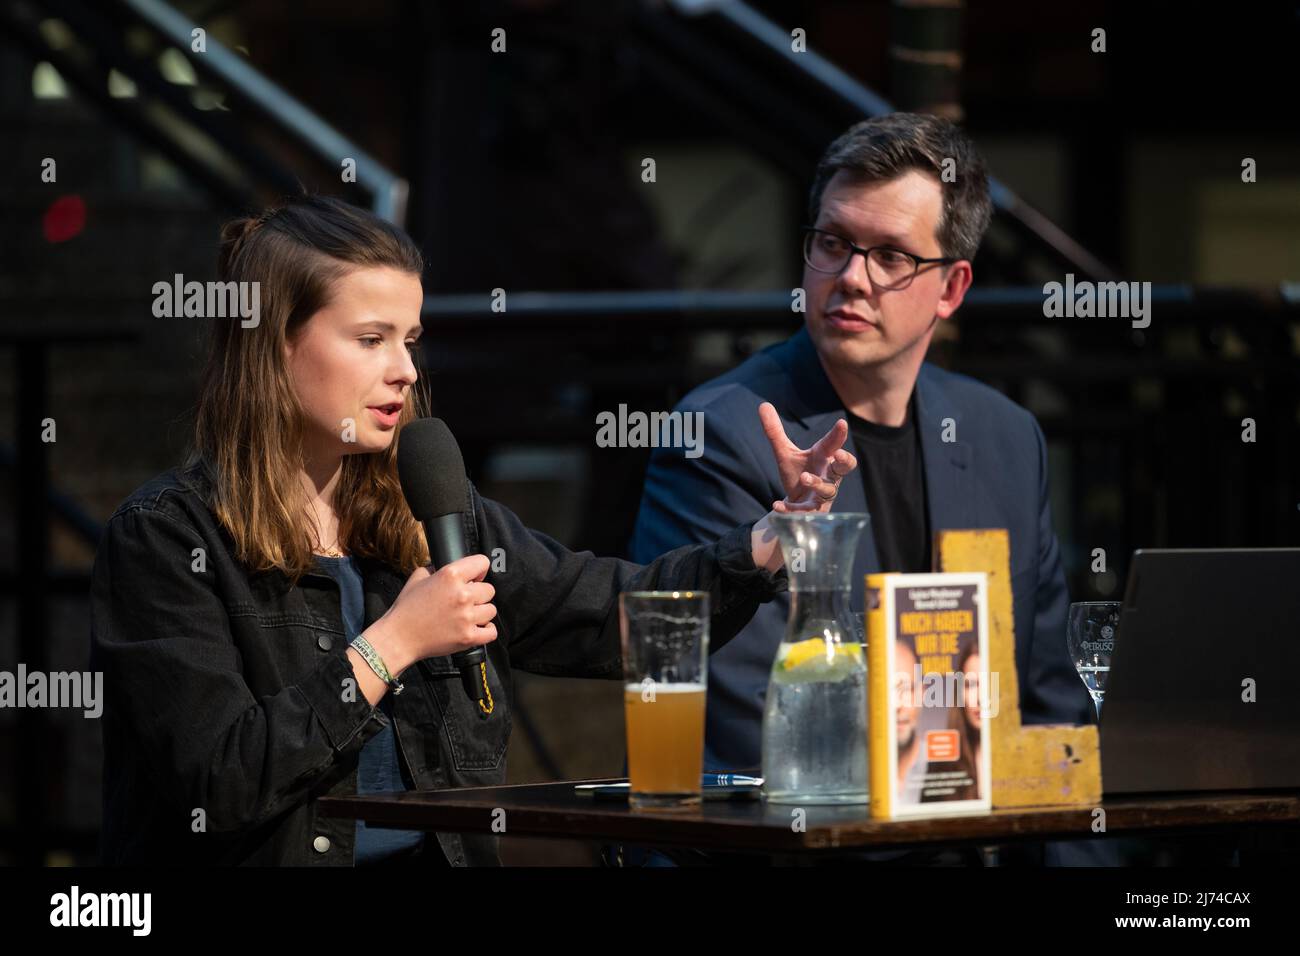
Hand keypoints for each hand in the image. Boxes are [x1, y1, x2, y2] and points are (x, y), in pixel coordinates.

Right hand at [366, 553, 497, 673]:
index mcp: (451, 575)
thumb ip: (437, 568)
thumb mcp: (418, 577)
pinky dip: (486, 631)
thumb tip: (450, 567)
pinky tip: (475, 628)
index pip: (482, 563)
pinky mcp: (469, 637)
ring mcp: (467, 617)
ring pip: (491, 610)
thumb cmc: (406, 609)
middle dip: (478, 594)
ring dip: (481, 612)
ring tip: (467, 615)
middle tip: (465, 601)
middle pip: (489, 589)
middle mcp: (462, 594)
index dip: (478, 570)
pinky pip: (491, 632)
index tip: (474, 578)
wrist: (399, 637)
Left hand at [757, 401, 857, 513]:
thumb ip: (775, 432)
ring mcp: (822, 495)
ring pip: (827, 490)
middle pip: (844, 468)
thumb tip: (763, 404)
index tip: (841, 423)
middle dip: (844, 461)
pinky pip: (805, 511)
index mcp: (823, 458)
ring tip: (805, 477)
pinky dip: (792, 509)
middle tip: (838, 454)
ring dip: (817, 482)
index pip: (834, 444)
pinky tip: (777, 505)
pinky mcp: (812, 512)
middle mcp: (828, 475)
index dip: (839, 435)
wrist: (794, 506)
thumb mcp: (784, 453)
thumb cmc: (797, 475)